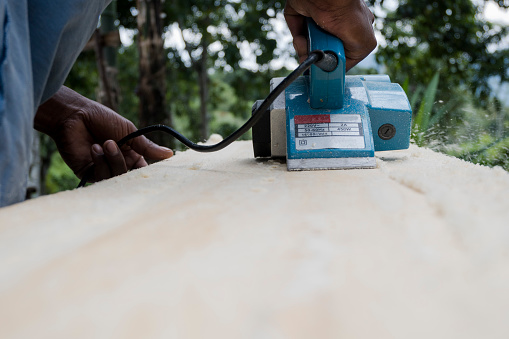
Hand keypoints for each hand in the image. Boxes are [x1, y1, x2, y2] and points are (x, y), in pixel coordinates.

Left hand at [34, 86, 172, 181]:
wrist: (74, 115)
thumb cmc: (101, 119)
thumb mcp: (129, 132)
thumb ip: (147, 147)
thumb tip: (170, 154)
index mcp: (130, 154)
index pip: (142, 170)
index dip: (148, 171)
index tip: (155, 169)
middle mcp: (117, 164)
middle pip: (129, 176)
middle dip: (122, 161)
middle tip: (115, 143)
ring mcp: (102, 170)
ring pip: (115, 178)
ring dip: (112, 160)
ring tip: (104, 143)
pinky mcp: (88, 173)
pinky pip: (100, 177)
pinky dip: (100, 163)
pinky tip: (94, 148)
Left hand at [284, 0, 375, 69]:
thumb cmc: (348, 14)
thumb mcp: (364, 45)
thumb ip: (353, 60)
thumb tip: (335, 72)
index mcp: (354, 29)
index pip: (341, 53)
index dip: (333, 62)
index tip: (326, 69)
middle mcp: (336, 25)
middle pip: (323, 51)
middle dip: (318, 58)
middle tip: (317, 56)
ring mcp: (317, 20)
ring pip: (308, 45)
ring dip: (306, 50)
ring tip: (310, 44)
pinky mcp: (301, 16)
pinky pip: (297, 34)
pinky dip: (298, 41)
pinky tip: (302, 39)